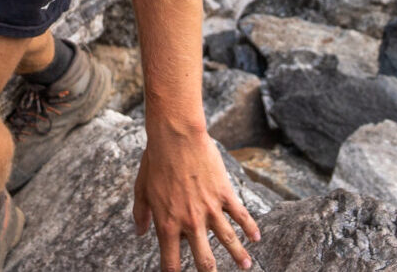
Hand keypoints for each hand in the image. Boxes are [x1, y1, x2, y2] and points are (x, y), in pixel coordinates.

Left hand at [134, 124, 258, 269]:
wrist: (176, 137)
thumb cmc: (155, 162)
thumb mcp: (142, 190)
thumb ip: (141, 214)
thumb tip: (139, 232)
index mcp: (167, 224)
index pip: (171, 262)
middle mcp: (190, 222)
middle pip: (204, 259)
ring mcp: (210, 209)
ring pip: (228, 241)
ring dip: (239, 256)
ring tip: (246, 267)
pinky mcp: (224, 194)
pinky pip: (241, 215)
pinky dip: (250, 228)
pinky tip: (256, 238)